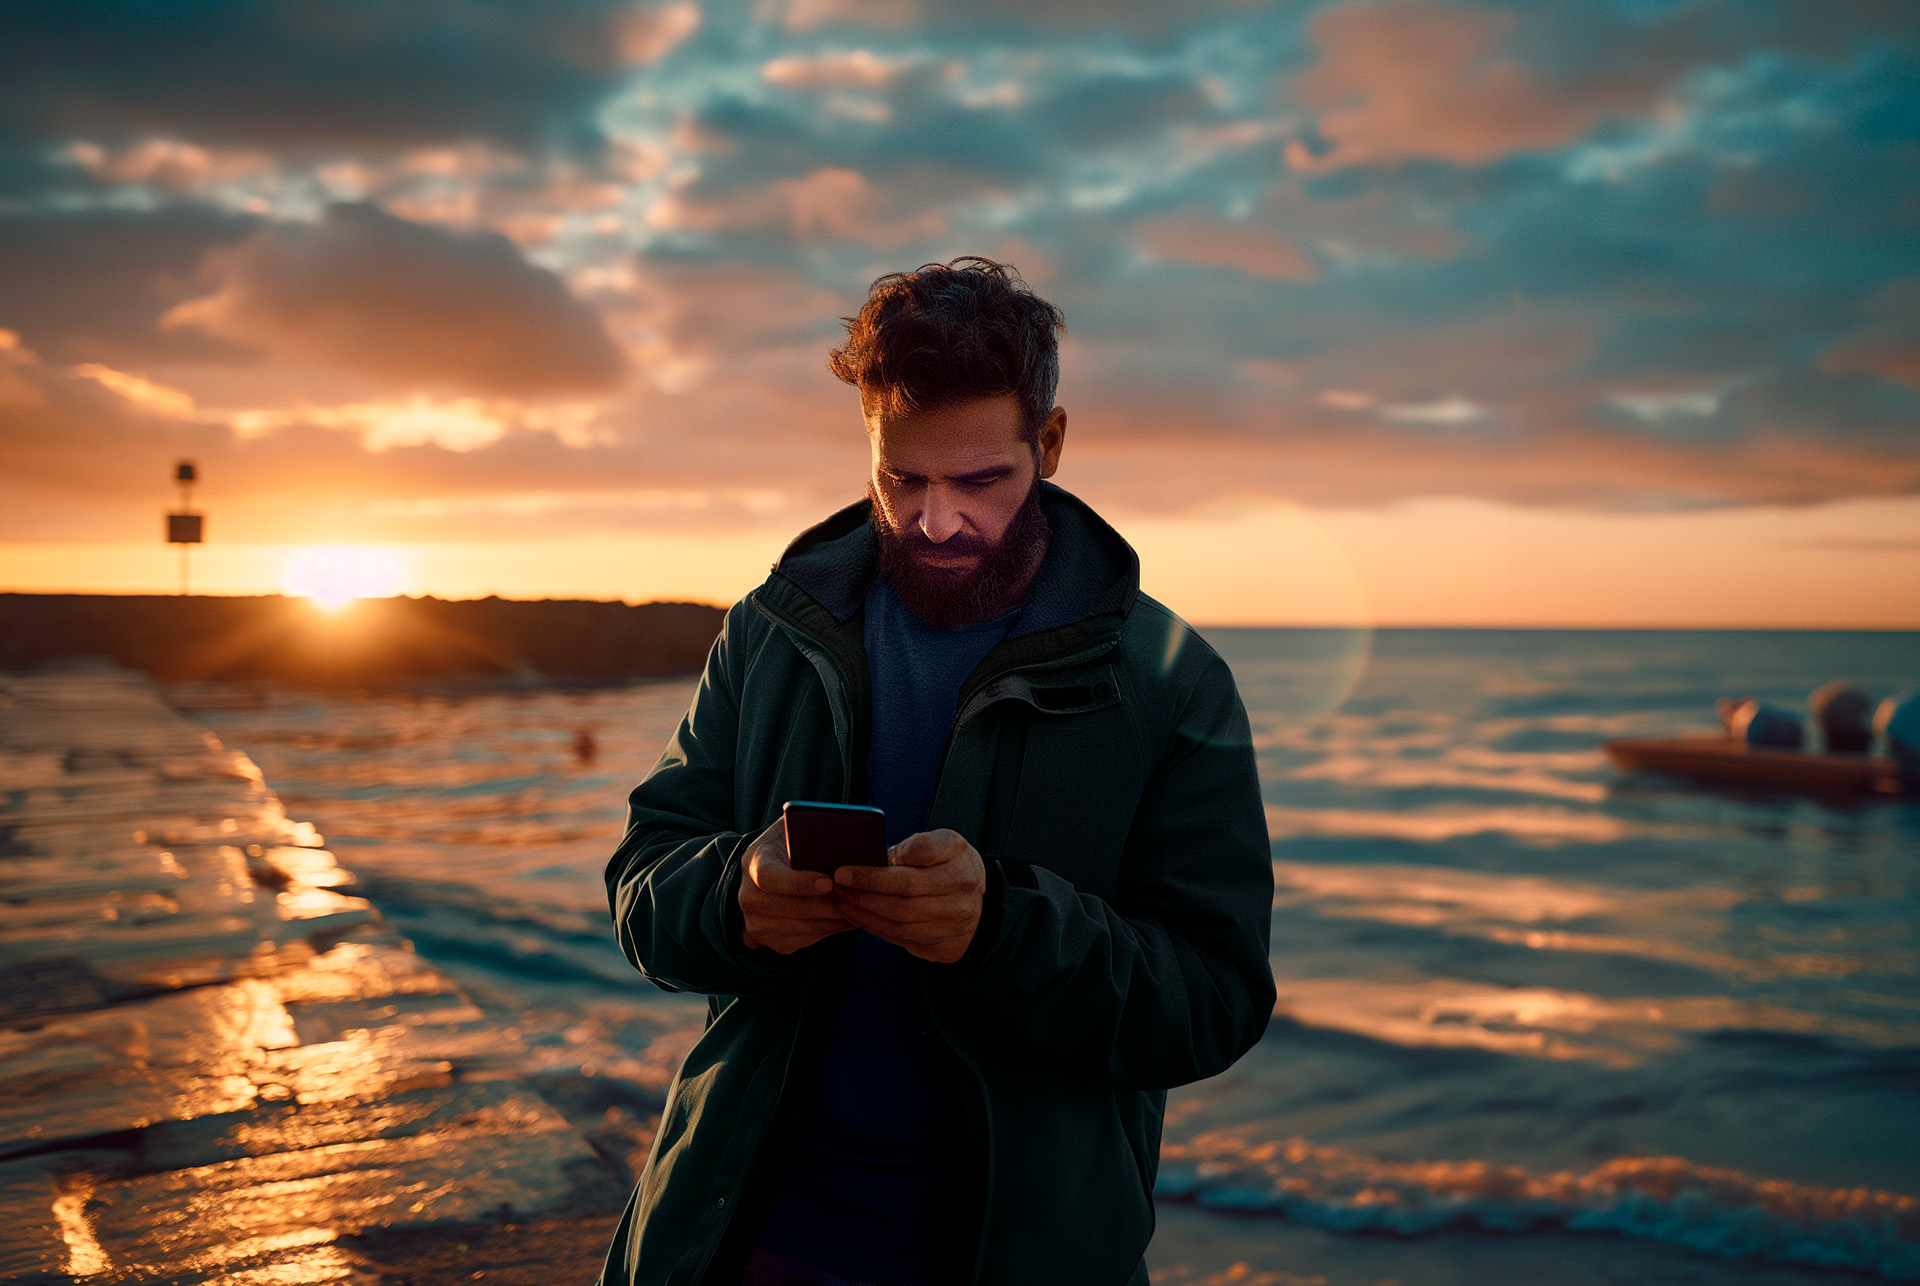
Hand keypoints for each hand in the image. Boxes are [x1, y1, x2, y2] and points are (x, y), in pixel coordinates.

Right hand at [738, 820, 849, 953]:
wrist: (773, 867)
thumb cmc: (793, 844)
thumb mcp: (799, 828)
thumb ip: (812, 830)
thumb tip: (843, 833)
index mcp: (754, 862)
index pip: (770, 877)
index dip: (799, 883)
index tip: (828, 883)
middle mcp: (748, 895)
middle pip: (791, 908)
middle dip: (827, 906)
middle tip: (855, 900)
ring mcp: (755, 921)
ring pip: (800, 928)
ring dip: (832, 921)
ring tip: (857, 909)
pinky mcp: (767, 939)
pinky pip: (802, 941)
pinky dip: (826, 931)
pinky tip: (843, 919)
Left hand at [832, 829, 985, 963]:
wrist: (976, 898)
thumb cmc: (950, 864)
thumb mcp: (943, 842)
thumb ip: (917, 846)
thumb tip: (880, 860)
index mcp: (961, 867)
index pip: (909, 874)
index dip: (873, 875)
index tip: (842, 871)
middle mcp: (962, 901)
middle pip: (902, 900)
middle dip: (862, 894)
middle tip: (835, 886)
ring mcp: (955, 928)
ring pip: (900, 923)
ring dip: (865, 913)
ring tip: (841, 900)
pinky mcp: (946, 948)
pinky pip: (903, 939)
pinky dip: (876, 927)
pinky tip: (859, 916)